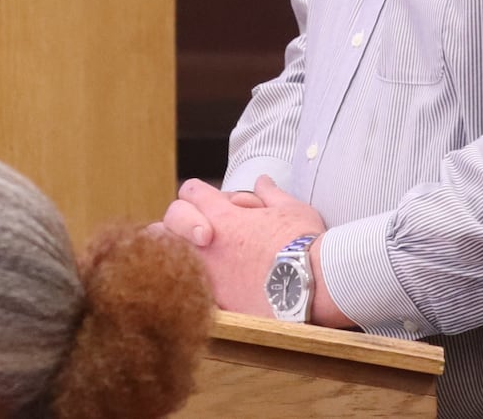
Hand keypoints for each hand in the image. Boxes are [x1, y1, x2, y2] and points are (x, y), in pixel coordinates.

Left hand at [155, 176, 325, 317]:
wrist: (312, 284)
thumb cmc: (304, 242)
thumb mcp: (290, 208)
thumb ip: (269, 194)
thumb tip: (262, 181)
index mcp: (223, 214)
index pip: (191, 191)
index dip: (199, 193)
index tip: (210, 202)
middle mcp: (207, 242)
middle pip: (170, 219)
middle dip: (178, 220)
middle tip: (194, 230)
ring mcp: (207, 272)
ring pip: (170, 254)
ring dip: (179, 250)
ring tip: (192, 255)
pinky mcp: (215, 301)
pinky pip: (188, 286)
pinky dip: (191, 282)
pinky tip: (203, 284)